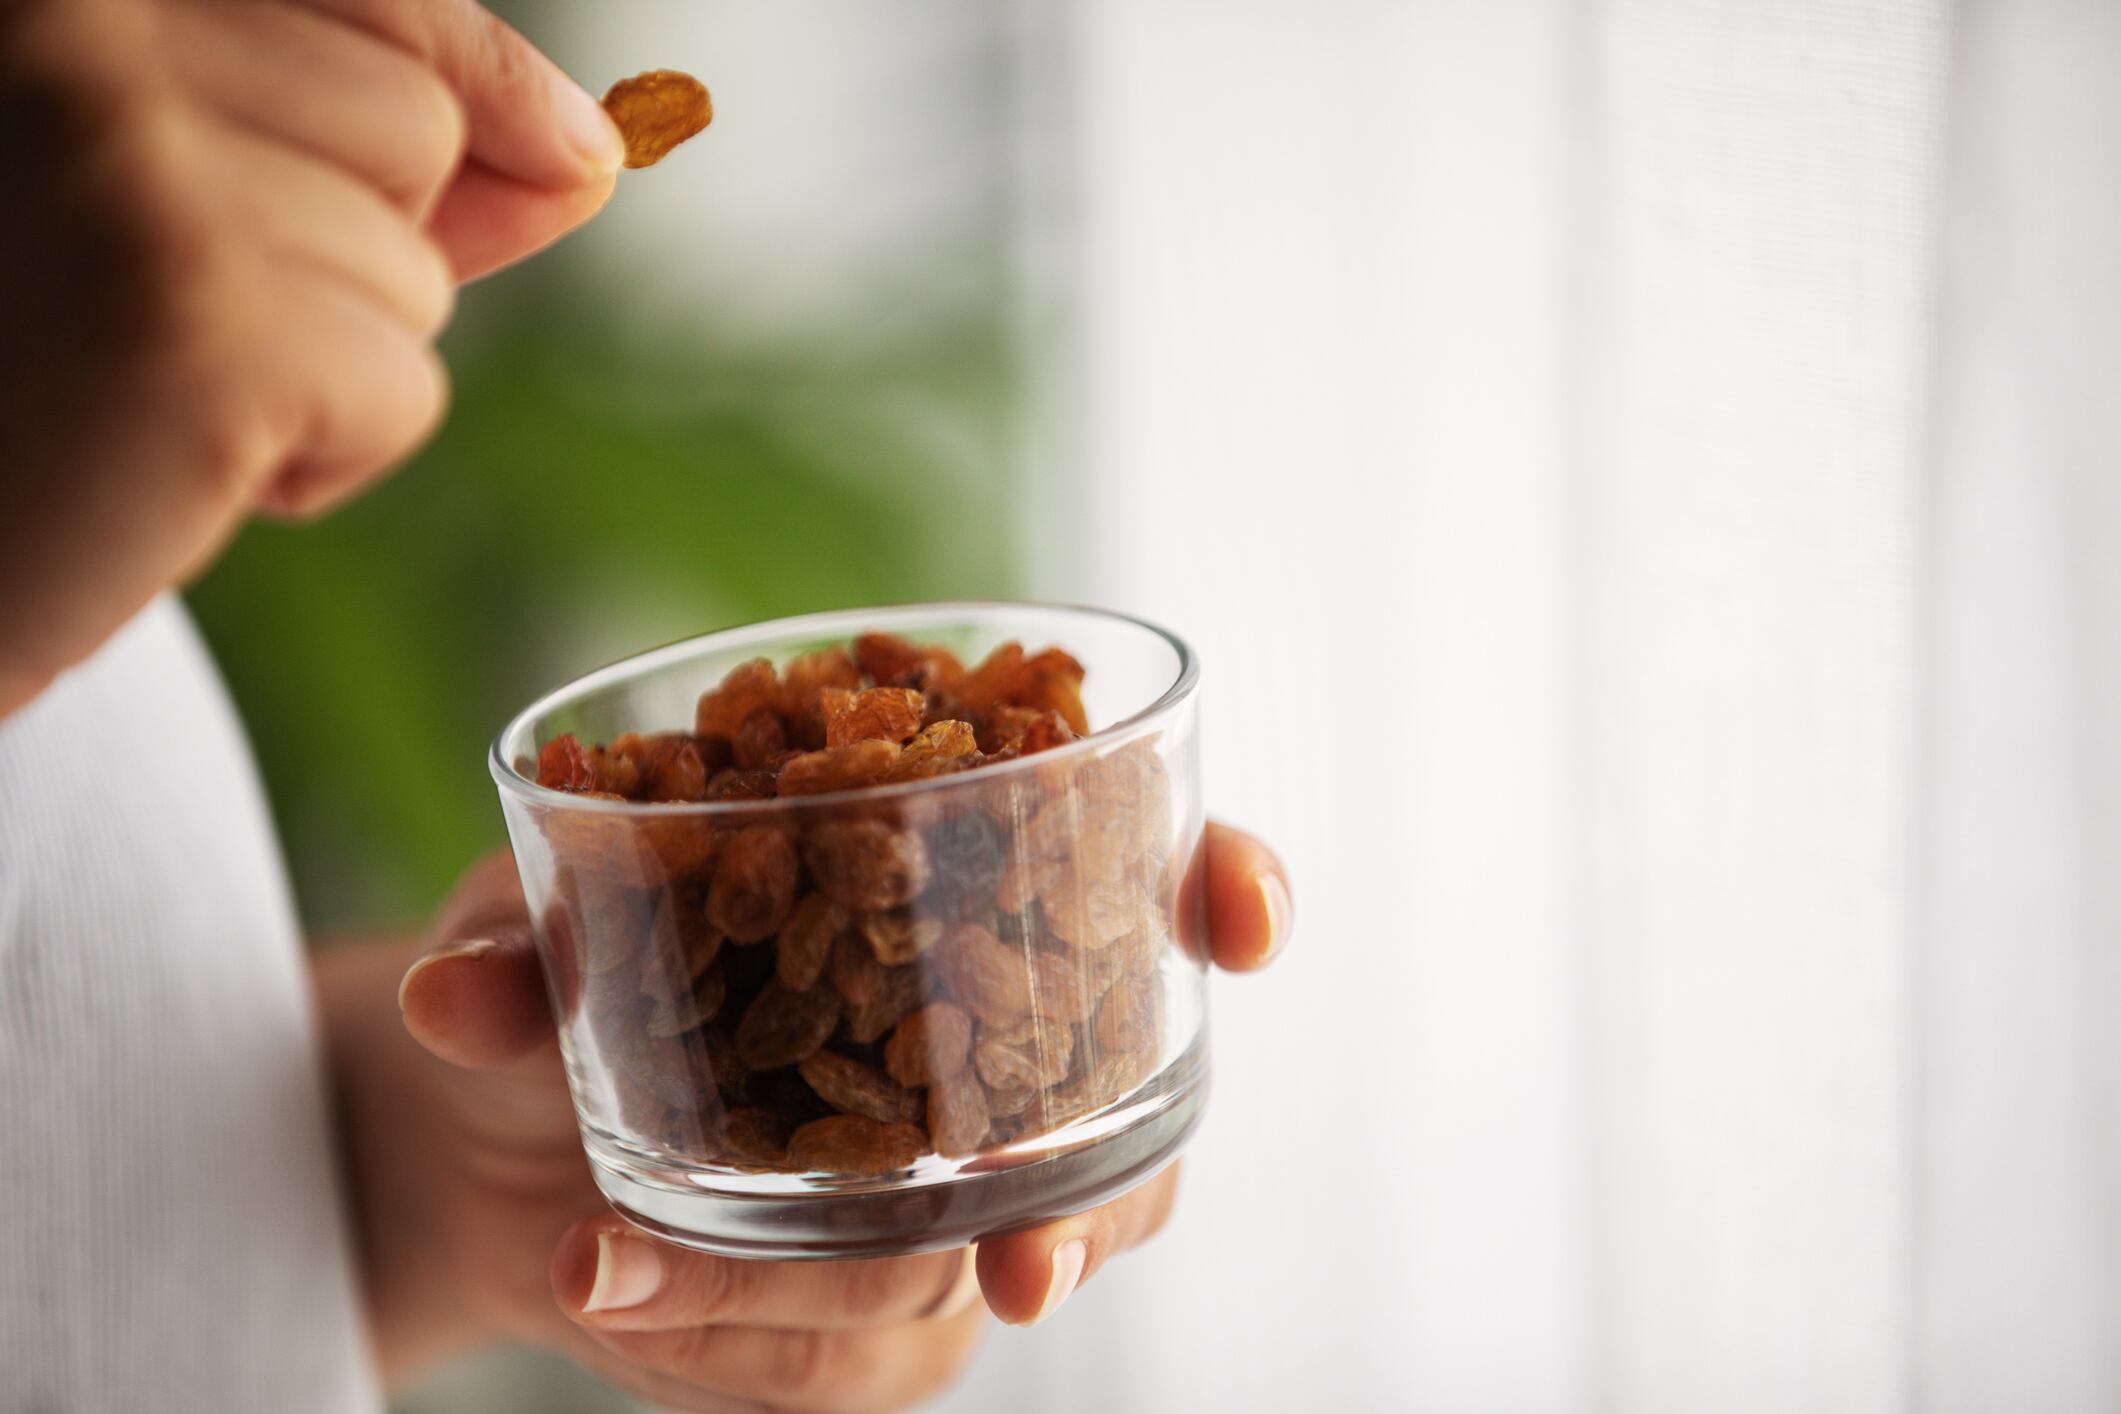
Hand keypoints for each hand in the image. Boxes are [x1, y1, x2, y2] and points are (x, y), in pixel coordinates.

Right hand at [0, 0, 621, 715]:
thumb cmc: (31, 372)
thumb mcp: (192, 211)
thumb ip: (362, 152)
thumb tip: (591, 149)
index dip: (485, 78)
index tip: (583, 148)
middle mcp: (73, 24)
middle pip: (413, 125)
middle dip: (360, 244)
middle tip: (177, 309)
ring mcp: (128, 157)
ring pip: (416, 264)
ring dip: (332, 355)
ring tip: (155, 384)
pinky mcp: (194, 313)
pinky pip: (402, 386)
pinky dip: (328, 455)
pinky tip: (170, 461)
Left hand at [323, 823, 1290, 1409]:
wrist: (493, 1143)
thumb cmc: (553, 979)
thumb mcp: (527, 938)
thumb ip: (511, 959)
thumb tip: (458, 999)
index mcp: (944, 891)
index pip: (1150, 875)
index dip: (1226, 887)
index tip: (1238, 916)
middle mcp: (991, 1051)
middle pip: (1130, 1132)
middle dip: (1089, 1205)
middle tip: (1016, 1268)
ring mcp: (960, 1200)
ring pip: (986, 1276)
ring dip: (815, 1298)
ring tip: (616, 1278)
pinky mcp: (895, 1320)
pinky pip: (870, 1371)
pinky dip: (743, 1358)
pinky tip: (621, 1311)